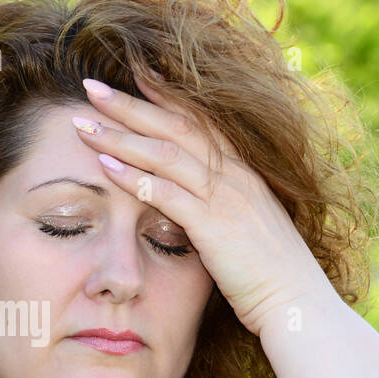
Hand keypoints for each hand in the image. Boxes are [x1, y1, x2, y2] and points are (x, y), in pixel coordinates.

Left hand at [74, 67, 337, 336]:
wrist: (297, 304)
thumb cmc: (270, 274)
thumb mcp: (245, 229)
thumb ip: (220, 207)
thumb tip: (191, 201)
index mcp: (244, 171)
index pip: (200, 119)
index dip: (166, 94)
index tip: (134, 73)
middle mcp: (235, 174)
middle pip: (175, 125)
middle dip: (130, 104)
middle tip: (90, 86)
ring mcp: (226, 196)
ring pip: (165, 152)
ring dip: (120, 135)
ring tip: (82, 123)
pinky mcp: (214, 225)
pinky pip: (167, 192)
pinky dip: (133, 176)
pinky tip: (104, 165)